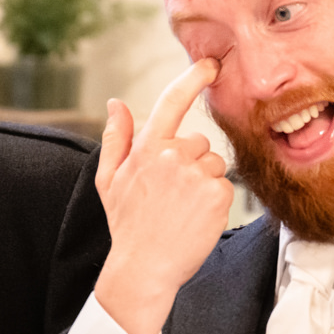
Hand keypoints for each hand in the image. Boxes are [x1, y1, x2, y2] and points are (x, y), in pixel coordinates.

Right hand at [91, 58, 232, 333]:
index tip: (210, 65)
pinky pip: (225, 185)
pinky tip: (196, 217)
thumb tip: (116, 103)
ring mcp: (197, 175)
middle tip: (171, 194)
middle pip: (199, 142)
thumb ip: (116, 137)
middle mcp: (173, 156)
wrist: (144, 268)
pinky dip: (215, 200)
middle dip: (191, 161)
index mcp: (147, 148)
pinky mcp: (218, 195)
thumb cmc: (127, 224)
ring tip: (182, 208)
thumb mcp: (109, 179)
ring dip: (204, 181)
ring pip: (214, 163)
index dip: (193, 78)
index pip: (172, 102)